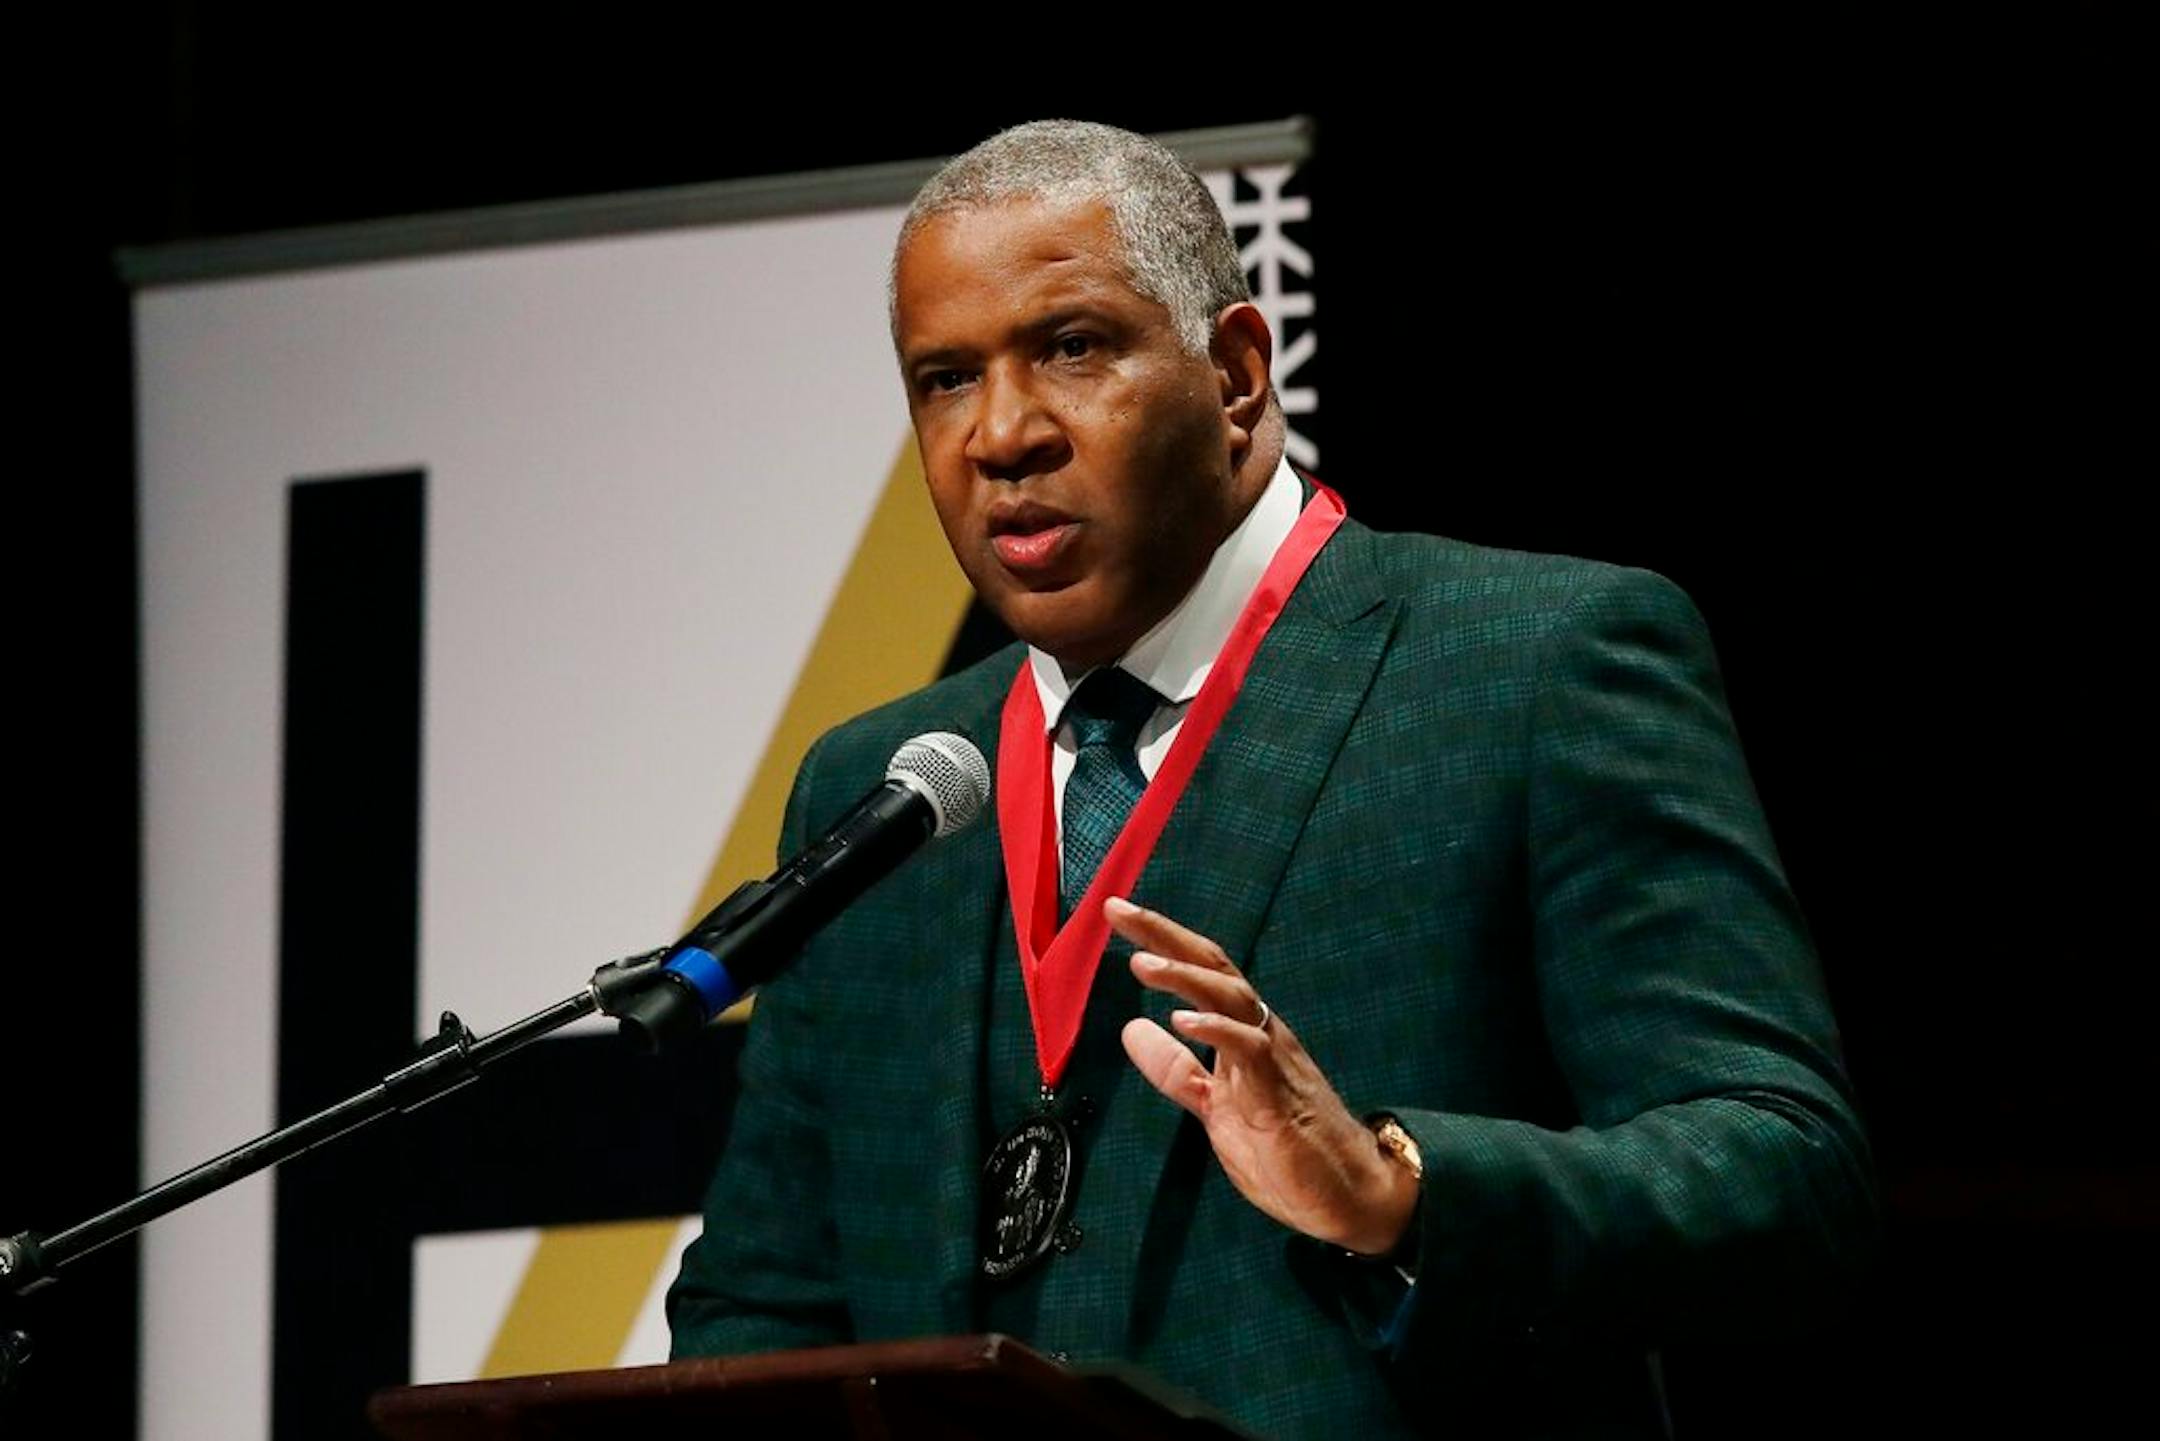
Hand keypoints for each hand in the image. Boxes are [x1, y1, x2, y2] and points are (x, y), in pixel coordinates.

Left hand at [1108, 896, 1418, 1255]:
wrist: (1345, 1193)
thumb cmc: (1284, 1148)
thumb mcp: (1212, 1105)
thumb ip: (1175, 1070)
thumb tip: (1131, 1029)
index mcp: (1240, 1032)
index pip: (1198, 972)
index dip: (1159, 940)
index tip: (1115, 912)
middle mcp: (1259, 1032)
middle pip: (1212, 967)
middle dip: (1165, 935)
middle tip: (1118, 910)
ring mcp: (1272, 1059)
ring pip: (1233, 998)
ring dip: (1186, 977)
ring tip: (1143, 963)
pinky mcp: (1279, 1095)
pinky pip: (1251, 1051)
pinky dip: (1218, 1031)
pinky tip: (1183, 1021)